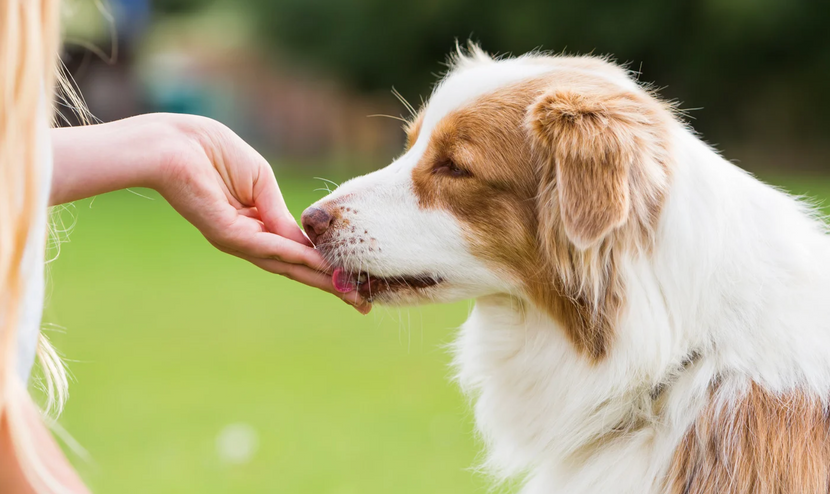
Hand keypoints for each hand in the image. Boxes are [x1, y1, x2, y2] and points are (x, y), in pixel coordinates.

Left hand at [159, 115, 370, 312]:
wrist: (176, 144)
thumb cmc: (214, 152)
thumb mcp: (261, 183)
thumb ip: (280, 213)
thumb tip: (304, 242)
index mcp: (255, 225)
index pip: (295, 252)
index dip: (325, 265)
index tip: (353, 280)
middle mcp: (247, 239)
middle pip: (294, 268)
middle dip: (329, 285)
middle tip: (361, 305)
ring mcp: (237, 240)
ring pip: (285, 265)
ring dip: (319, 278)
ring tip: (349, 292)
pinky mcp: (227, 235)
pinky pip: (269, 248)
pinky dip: (296, 256)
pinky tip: (319, 264)